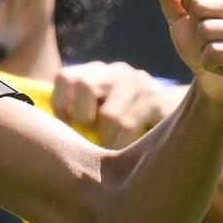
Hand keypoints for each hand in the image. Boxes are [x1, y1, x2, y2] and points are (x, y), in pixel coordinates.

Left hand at [52, 61, 177, 147]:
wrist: (179, 119)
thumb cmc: (124, 123)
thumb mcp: (96, 114)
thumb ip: (72, 115)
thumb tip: (43, 131)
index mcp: (94, 72)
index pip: (65, 76)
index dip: (60, 105)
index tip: (69, 126)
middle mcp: (115, 71)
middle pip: (85, 85)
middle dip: (83, 119)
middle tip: (91, 136)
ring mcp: (139, 82)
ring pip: (110, 114)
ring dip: (106, 140)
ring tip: (110, 149)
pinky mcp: (157, 99)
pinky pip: (131, 125)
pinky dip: (122, 143)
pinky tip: (126, 151)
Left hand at [154, 0, 222, 107]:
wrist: (214, 81)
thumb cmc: (198, 43)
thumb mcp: (178, 16)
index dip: (186, 2)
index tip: (199, 18)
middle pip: (199, 4)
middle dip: (193, 27)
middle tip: (208, 40)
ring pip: (205, 29)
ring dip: (200, 46)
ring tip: (216, 51)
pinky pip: (213, 53)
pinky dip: (207, 63)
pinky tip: (222, 66)